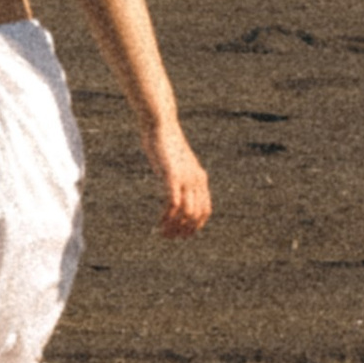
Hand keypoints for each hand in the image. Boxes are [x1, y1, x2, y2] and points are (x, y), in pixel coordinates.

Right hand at [144, 120, 210, 236]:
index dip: (195, 226)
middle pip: (196, 215)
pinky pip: (174, 204)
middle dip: (183, 231)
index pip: (205, 211)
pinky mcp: (173, 177)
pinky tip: (159, 223)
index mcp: (200, 178)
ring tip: (162, 233)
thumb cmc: (165, 143)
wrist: (161, 125)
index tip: (181, 235)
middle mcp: (197, 180)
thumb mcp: (176, 162)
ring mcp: (186, 179)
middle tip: (168, 237)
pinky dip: (167, 218)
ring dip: (174, 227)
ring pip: (187, 214)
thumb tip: (174, 186)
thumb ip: (179, 175)